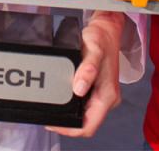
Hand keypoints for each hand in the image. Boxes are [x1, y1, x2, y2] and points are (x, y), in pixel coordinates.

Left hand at [47, 11, 124, 137]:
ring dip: (70, 113)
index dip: (70, 129)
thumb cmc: (102, 38)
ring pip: (84, 114)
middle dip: (67, 123)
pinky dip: (72, 104)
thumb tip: (79, 89)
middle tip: (50, 114)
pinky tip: (62, 97)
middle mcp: (106, 98)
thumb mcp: (94, 50)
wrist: (106, 28)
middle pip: (86, 123)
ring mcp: (102, 94)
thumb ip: (87, 70)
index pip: (89, 126)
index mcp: (108, 95)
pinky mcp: (97, 89)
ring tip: (54, 106)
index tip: (54, 123)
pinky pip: (83, 104)